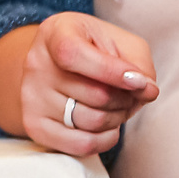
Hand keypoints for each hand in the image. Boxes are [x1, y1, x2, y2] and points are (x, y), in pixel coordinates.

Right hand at [19, 11, 158, 158]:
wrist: (55, 66)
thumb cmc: (94, 50)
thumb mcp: (120, 42)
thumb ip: (139, 63)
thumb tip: (147, 91)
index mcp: (55, 33)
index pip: (73, 55)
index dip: (111, 72)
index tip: (138, 82)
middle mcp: (36, 64)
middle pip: (95, 94)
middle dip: (126, 99)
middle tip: (131, 94)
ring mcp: (31, 96)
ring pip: (91, 121)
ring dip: (117, 118)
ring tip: (118, 108)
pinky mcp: (34, 124)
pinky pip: (79, 144)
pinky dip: (105, 140)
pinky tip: (109, 127)